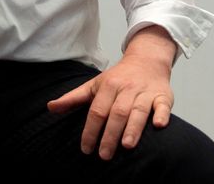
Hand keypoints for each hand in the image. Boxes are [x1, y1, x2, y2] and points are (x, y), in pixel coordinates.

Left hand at [46, 27, 175, 159]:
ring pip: (139, 110)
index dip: (90, 130)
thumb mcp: (94, 85)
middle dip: (110, 134)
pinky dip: (162, 115)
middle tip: (104, 155)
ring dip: (133, 128)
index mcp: (108, 86)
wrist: (146, 60)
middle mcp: (126, 89)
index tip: (86, 149)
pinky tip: (158, 125)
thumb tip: (50, 107)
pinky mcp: (163, 95)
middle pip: (117, 113)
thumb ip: (73, 98)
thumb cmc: (118, 78)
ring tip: (127, 145)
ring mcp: (145, 92)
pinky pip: (163, 105)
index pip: (97, 110)